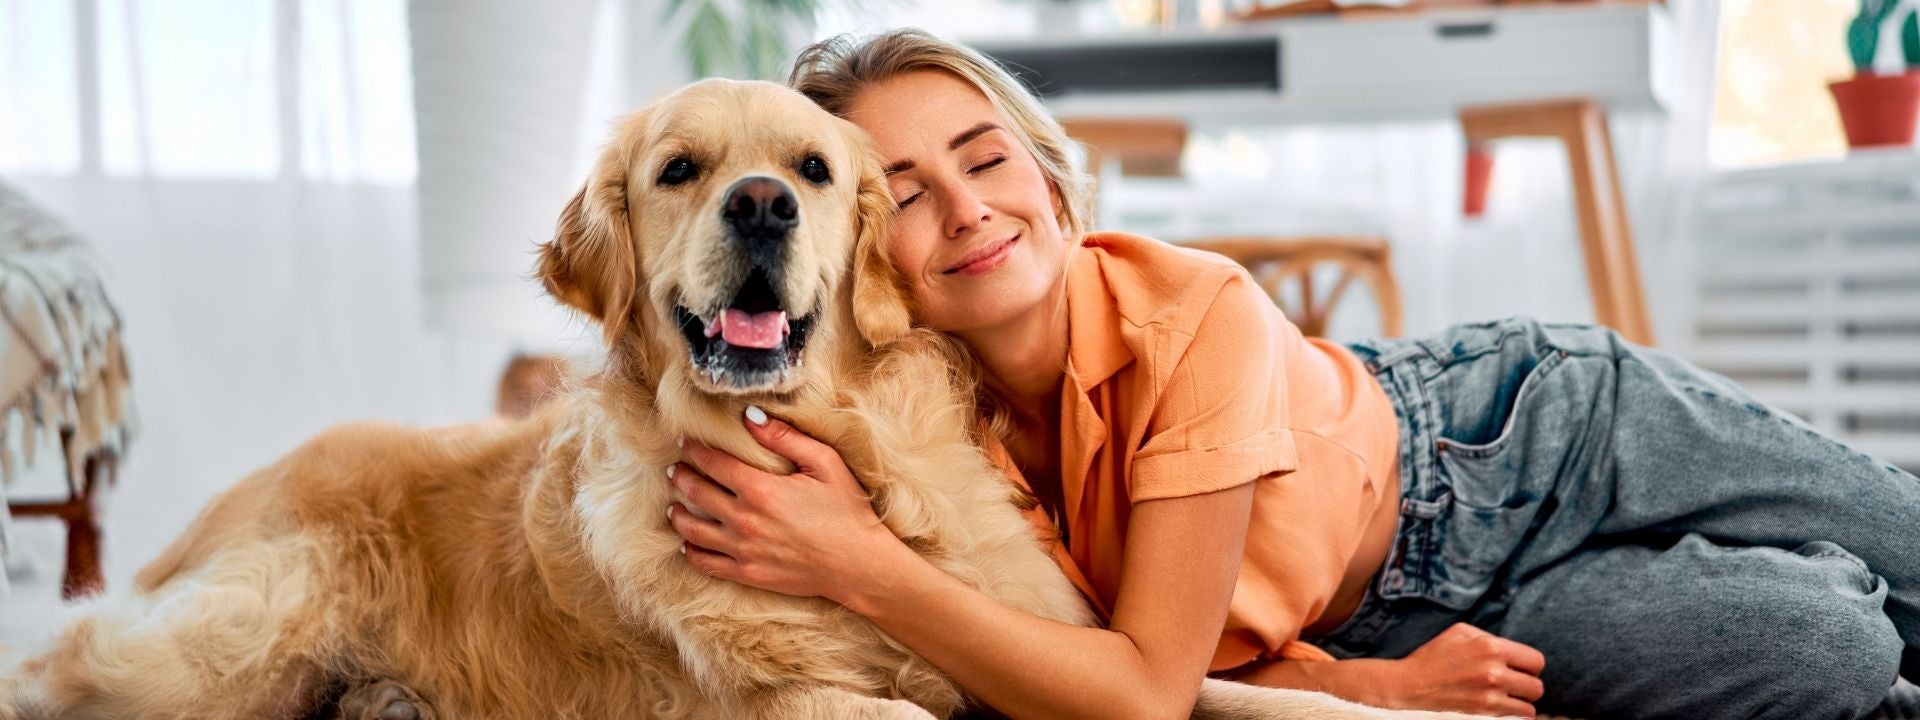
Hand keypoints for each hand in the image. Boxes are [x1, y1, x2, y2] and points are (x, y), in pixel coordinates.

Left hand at [667, 406, 903, 603]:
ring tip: (673, 506)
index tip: (685, 441)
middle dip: (682, 477)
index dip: (696, 450)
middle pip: (697, 493)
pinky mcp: (748, 574)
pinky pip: (707, 563)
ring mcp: (743, 550)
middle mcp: (745, 520)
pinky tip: (688, 543)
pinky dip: (691, 551)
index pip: (714, 463)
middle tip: (675, 469)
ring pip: (694, 530)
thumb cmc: (846, 510)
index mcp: (761, 489)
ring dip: (678, 515)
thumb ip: (785, 437)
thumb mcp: (824, 463)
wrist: (858, 564)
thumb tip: (749, 416)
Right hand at [1385, 623, 1544, 717]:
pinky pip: (1516, 719)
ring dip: (1519, 704)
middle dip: (1526, 686)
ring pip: (1529, 707)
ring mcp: (1489, 697)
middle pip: (1537, 687)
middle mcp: (1494, 672)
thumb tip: (1513, 650)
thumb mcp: (1459, 633)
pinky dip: (1511, 715)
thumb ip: (1489, 637)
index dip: (1529, 666)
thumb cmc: (1432, 658)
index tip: (1519, 669)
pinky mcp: (1484, 715)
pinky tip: (1498, 708)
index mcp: (1490, 647)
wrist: (1408, 686)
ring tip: (1503, 699)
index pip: (1536, 661)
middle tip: (1511, 686)